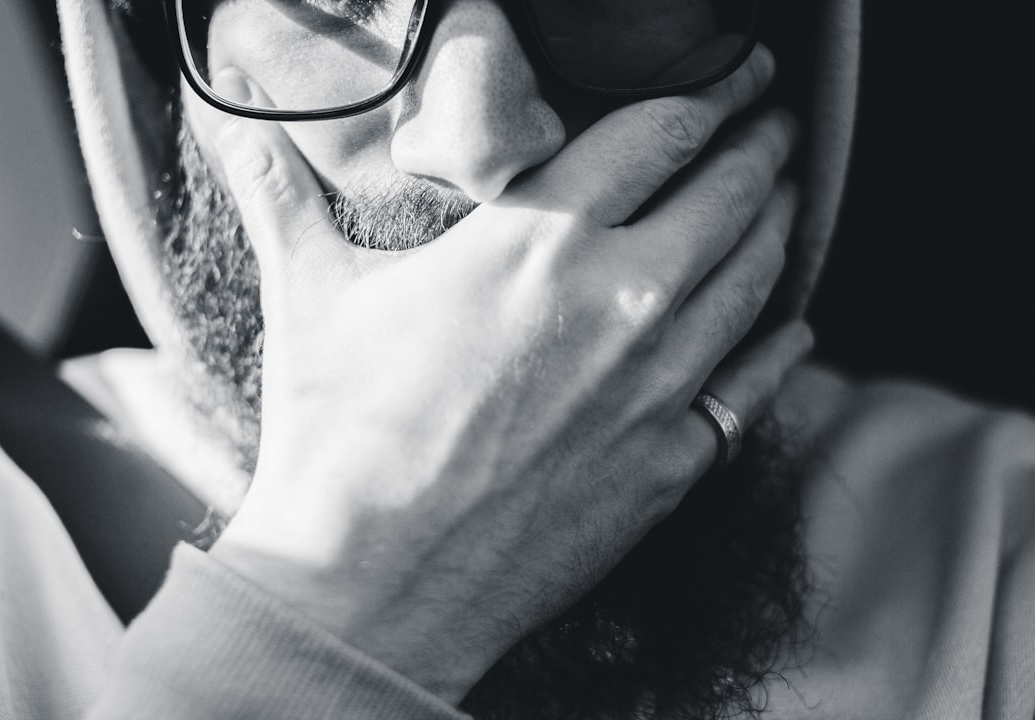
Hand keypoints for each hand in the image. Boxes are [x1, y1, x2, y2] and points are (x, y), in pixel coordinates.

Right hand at [198, 45, 808, 702]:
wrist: (374, 585)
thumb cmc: (341, 436)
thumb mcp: (310, 298)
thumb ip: (285, 199)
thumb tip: (241, 133)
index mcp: (536, 242)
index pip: (658, 135)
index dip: (712, 94)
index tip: (739, 75)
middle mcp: (620, 300)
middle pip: (730, 195)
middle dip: (763, 148)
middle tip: (777, 127)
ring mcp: (658, 386)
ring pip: (756, 280)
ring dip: (781, 227)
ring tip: (789, 199)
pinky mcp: (671, 462)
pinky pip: (753, 386)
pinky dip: (781, 347)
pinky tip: (794, 327)